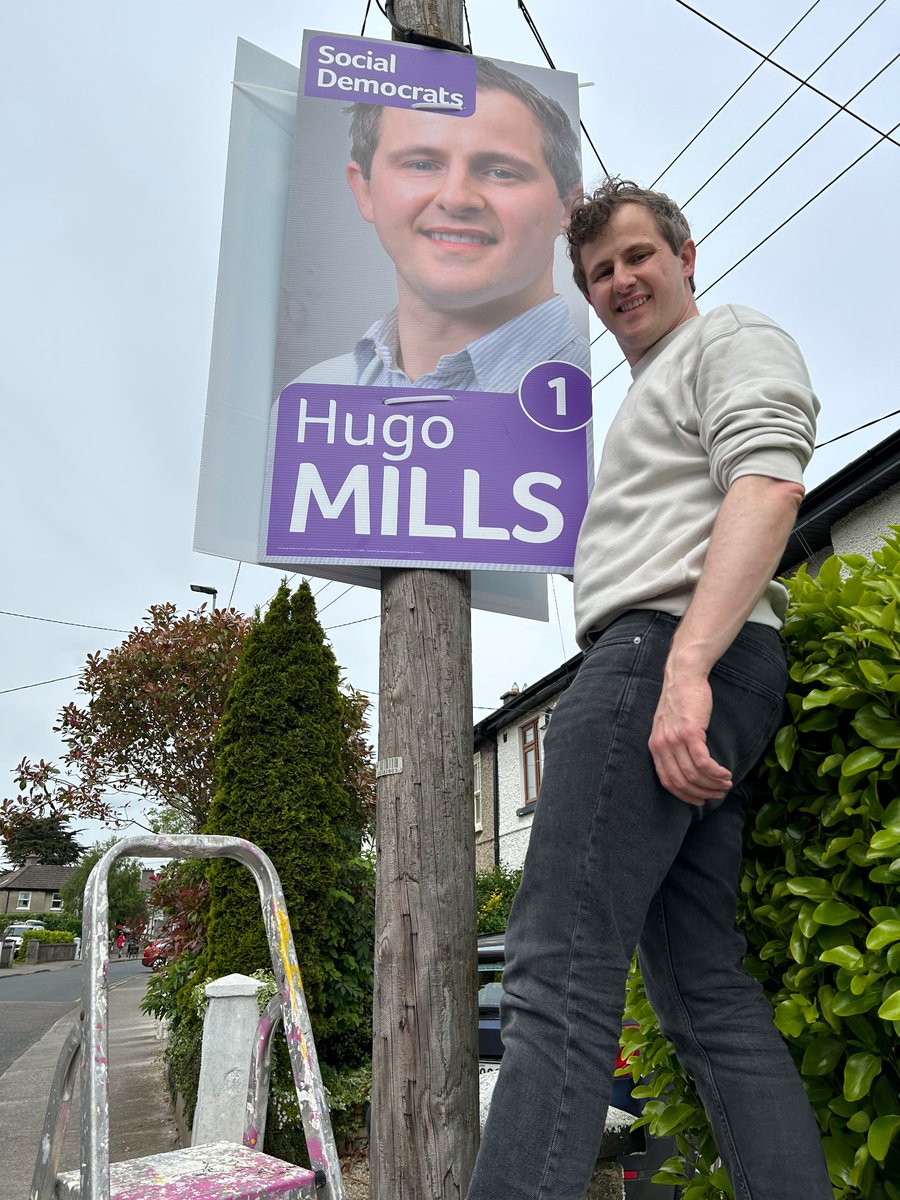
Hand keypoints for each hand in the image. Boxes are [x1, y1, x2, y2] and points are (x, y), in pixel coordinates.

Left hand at [648, 670, 731, 805]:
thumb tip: (686, 768)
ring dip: (712, 784)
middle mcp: (662, 746)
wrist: (684, 676)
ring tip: (725, 784)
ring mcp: (675, 739)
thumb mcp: (668, 726)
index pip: (667, 781)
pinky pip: (703, 762)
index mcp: (655, 746)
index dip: (684, 795)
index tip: (699, 801)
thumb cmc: (681, 700)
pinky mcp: (690, 732)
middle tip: (717, 794)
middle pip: (681, 782)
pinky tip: (725, 773)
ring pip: (694, 775)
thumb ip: (672, 746)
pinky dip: (715, 772)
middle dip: (701, 793)